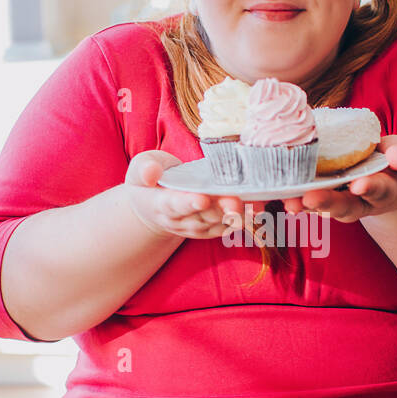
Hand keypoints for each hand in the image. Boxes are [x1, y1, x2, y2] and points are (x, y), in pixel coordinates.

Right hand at [125, 150, 245, 239]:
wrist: (154, 203)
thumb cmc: (149, 180)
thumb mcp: (140, 168)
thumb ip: (145, 169)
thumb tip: (151, 172)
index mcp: (159, 204)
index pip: (174, 205)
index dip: (188, 203)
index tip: (202, 199)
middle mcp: (178, 221)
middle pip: (202, 215)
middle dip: (220, 208)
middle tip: (236, 199)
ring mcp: (195, 227)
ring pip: (218, 222)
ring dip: (236, 214)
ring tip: (252, 203)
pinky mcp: (210, 229)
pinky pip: (228, 225)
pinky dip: (243, 218)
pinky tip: (257, 208)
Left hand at [277, 135, 396, 222]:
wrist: (390, 178)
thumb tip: (395, 155)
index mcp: (384, 192)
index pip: (378, 190)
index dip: (370, 187)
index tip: (360, 184)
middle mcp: (360, 201)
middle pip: (344, 206)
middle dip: (327, 203)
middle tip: (311, 199)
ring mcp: (340, 199)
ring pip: (322, 206)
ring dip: (305, 205)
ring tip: (290, 202)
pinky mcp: (323, 192)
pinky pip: (308, 196)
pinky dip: (294, 195)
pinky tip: (279, 190)